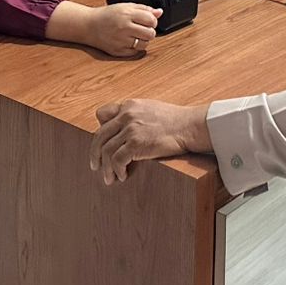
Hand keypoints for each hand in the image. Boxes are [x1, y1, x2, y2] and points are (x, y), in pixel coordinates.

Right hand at [86, 3, 159, 57]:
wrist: (89, 25)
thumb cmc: (107, 15)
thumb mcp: (125, 6)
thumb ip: (144, 9)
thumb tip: (159, 12)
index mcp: (127, 14)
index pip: (151, 20)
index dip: (153, 21)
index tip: (148, 21)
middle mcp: (124, 28)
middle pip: (150, 34)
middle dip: (149, 31)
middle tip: (143, 29)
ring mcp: (121, 41)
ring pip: (144, 44)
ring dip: (143, 40)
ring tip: (135, 35)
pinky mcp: (118, 51)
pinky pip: (135, 52)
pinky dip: (135, 47)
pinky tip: (129, 41)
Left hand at [89, 100, 210, 184]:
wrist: (190, 126)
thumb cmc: (175, 120)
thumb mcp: (151, 109)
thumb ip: (135, 114)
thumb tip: (124, 128)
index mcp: (129, 106)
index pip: (102, 114)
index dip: (99, 132)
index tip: (100, 145)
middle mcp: (127, 115)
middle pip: (100, 136)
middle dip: (95, 154)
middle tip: (96, 166)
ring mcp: (131, 128)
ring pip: (106, 150)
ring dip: (106, 168)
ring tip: (110, 178)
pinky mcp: (137, 143)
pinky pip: (117, 159)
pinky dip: (117, 170)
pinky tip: (122, 175)